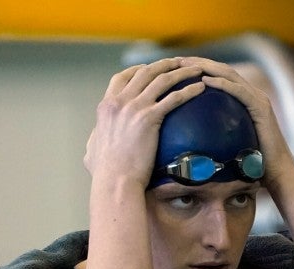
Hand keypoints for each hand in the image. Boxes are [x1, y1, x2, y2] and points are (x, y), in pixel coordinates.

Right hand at [84, 58, 205, 190]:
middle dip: (164, 64)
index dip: (137, 69)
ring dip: (181, 72)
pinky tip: (201, 89)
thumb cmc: (105, 173)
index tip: (149, 67)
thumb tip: (94, 140)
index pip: (121, 77)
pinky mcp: (149, 118)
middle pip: (145, 72)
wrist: (115, 180)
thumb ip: (95, 139)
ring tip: (196, 70)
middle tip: (180, 63)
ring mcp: (134, 107)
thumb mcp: (92, 150)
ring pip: (162, 80)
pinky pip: (174, 98)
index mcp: (106, 106)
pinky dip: (189, 90)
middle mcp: (119, 101)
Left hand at [178, 57, 293, 190]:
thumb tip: (186, 143)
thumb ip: (212, 136)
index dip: (199, 68)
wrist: (275, 172)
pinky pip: (239, 91)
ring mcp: (258, 99)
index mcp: (244, 99)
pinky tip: (205, 81)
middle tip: (178, 60)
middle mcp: (252, 94)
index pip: (219, 77)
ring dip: (208, 67)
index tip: (177, 67)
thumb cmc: (250, 165)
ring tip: (188, 65)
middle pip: (222, 70)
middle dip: (199, 62)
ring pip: (230, 75)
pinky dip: (223, 83)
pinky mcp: (262, 107)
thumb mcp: (227, 145)